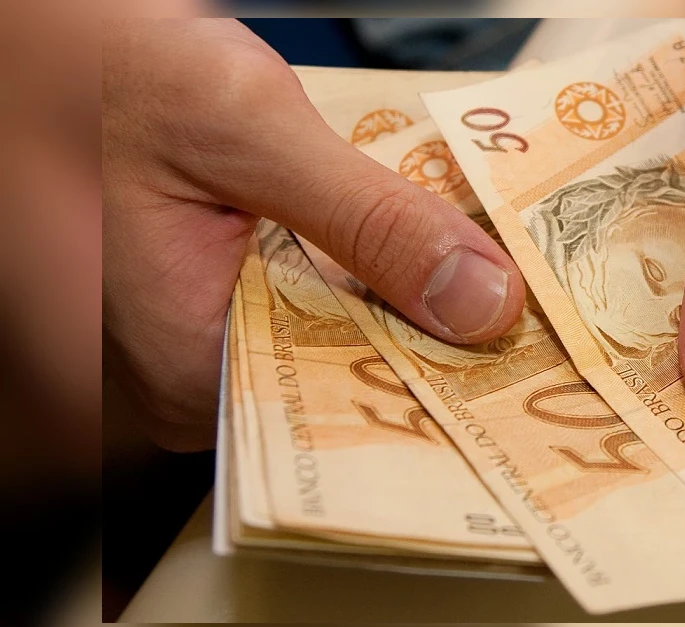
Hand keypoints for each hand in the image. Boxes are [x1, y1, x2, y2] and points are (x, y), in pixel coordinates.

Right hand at [103, 19, 525, 449]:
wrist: (37, 37)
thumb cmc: (101, 73)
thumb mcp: (245, 130)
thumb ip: (368, 221)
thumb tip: (478, 300)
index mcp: (179, 374)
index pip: (344, 411)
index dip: (438, 379)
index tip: (516, 355)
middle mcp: (176, 380)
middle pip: (340, 378)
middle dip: (424, 330)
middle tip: (505, 295)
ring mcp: (182, 345)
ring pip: (324, 341)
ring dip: (390, 295)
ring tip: (462, 263)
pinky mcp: (197, 305)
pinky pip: (297, 309)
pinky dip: (350, 273)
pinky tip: (393, 241)